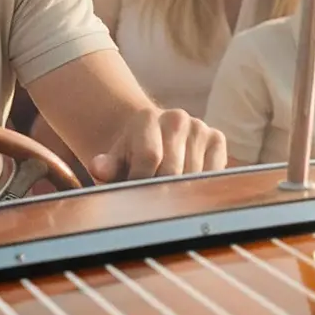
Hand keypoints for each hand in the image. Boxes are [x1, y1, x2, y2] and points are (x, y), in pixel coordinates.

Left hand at [88, 108, 226, 182]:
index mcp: (146, 118)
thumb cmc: (131, 153)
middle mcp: (176, 118)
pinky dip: (201, 185)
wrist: (152, 136)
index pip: (149, 157)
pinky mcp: (216, 138)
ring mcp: (199, 127)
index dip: (142, 180)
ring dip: (181, 190)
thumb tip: (98, 167)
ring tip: (167, 188)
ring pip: (195, 175)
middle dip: (161, 189)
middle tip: (152, 196)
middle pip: (173, 169)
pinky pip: (214, 173)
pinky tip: (187, 183)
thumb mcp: (114, 158)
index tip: (135, 190)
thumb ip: (106, 165)